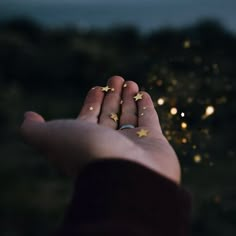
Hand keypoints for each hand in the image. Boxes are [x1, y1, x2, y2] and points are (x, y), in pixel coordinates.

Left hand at [21, 76, 180, 183]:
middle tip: (116, 78)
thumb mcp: (51, 137)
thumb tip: (27, 118)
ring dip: (130, 98)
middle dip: (113, 96)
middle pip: (111, 114)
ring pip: (130, 115)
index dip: (92, 102)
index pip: (90, 117)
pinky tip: (143, 94)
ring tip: (130, 82)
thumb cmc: (87, 154)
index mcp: (88, 141)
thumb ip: (34, 129)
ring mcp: (133, 143)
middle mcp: (110, 143)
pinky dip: (146, 106)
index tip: (97, 86)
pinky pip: (150, 120)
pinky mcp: (155, 143)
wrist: (124, 178)